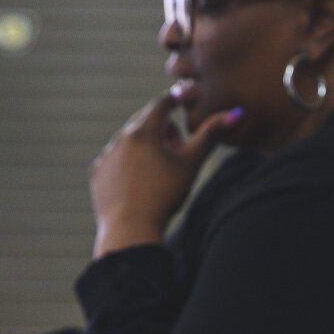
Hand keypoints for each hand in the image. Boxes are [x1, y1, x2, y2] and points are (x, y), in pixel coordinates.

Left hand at [90, 81, 240, 256]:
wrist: (131, 230)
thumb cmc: (164, 195)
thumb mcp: (191, 164)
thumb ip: (211, 135)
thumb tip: (236, 113)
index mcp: (143, 131)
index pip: (161, 103)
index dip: (175, 102)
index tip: (183, 105)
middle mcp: (120, 138)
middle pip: (145, 120)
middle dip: (162, 129)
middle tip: (176, 152)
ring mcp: (106, 156)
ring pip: (130, 140)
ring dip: (145, 147)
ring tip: (158, 171)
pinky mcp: (98, 173)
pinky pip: (115, 159)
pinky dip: (127, 164)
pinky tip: (139, 182)